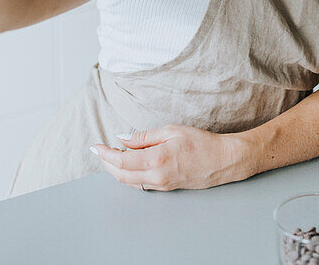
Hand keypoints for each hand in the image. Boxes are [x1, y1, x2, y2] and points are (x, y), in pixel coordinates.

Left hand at [90, 124, 249, 190]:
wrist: (223, 161)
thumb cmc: (200, 142)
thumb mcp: (171, 130)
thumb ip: (144, 136)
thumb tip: (123, 138)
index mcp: (156, 160)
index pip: (121, 161)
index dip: (105, 154)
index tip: (95, 146)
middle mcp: (156, 177)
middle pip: (121, 175)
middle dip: (106, 164)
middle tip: (99, 150)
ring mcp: (161, 185)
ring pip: (130, 182)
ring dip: (116, 170)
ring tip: (110, 155)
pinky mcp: (166, 188)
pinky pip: (141, 184)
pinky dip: (129, 175)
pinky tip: (129, 164)